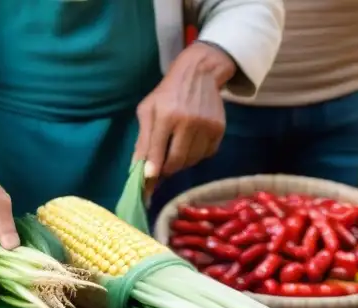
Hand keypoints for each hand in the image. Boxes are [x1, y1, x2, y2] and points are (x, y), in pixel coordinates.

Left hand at [134, 42, 236, 191]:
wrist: (199, 73)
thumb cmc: (167, 94)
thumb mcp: (147, 111)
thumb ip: (142, 140)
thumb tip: (138, 169)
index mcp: (167, 116)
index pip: (158, 151)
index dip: (153, 171)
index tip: (148, 183)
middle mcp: (189, 121)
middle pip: (176, 161)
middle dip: (166, 170)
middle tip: (160, 168)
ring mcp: (207, 126)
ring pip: (191, 161)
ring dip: (180, 164)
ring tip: (174, 151)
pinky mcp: (219, 129)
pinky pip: (206, 155)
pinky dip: (195, 156)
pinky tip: (190, 145)